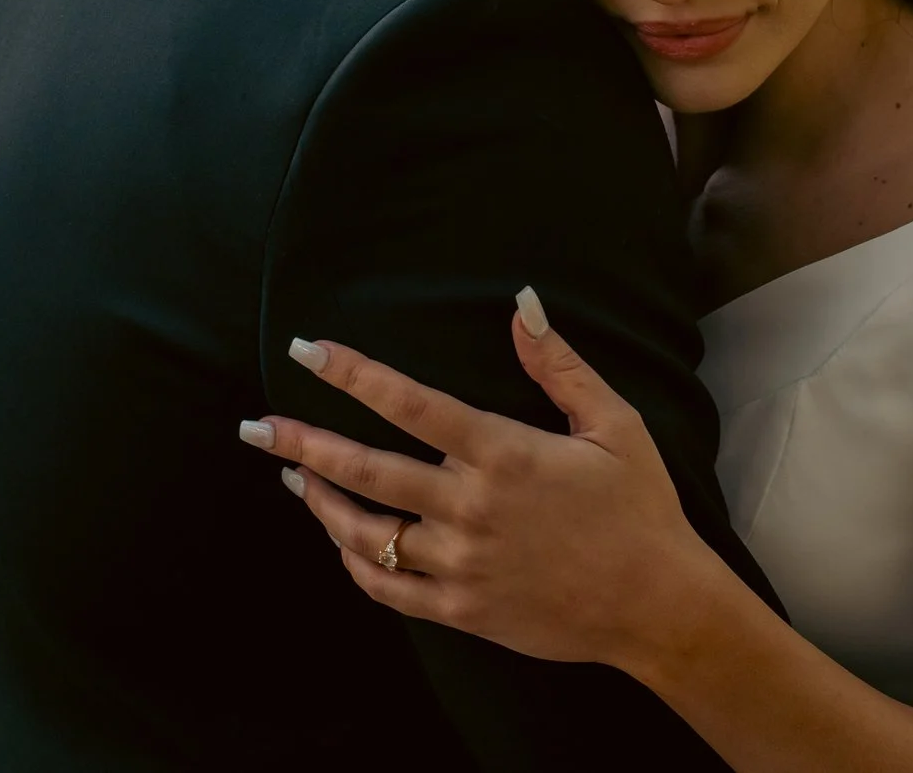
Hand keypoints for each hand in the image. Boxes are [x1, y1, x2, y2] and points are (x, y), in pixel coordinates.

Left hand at [241, 290, 732, 673]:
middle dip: (303, 442)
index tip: (307, 350)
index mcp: (503, 453)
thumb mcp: (613, 424)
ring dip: (321, 502)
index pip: (410, 403)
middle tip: (256, 426)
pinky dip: (355, 561)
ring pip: (365, 533)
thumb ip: (559, 365)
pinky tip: (340, 539)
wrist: (656, 605)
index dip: (353, 373)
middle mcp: (470, 508)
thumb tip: (521, 303)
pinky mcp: (462, 609)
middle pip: (365, 470)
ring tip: (293, 475)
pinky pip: (388, 587)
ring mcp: (461, 563)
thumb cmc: (639, 507)